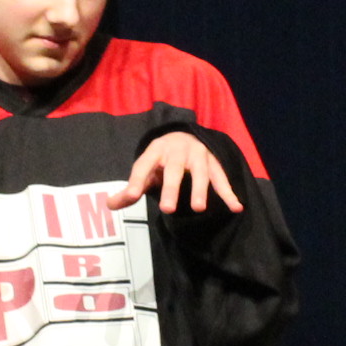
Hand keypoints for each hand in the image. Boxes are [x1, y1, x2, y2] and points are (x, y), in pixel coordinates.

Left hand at [109, 131, 242, 216]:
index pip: (143, 165)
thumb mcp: (145, 170)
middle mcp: (178, 149)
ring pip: (200, 172)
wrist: (184, 136)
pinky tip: (236, 207)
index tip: (130, 197)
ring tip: (198, 209)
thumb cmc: (161, 161)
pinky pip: (221, 178)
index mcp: (155, 150)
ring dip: (200, 190)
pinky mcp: (213, 162)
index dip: (136, 181)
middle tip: (167, 209)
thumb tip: (109, 206)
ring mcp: (198, 155)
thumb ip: (130, 189)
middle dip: (171, 189)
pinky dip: (228, 192)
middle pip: (174, 170)